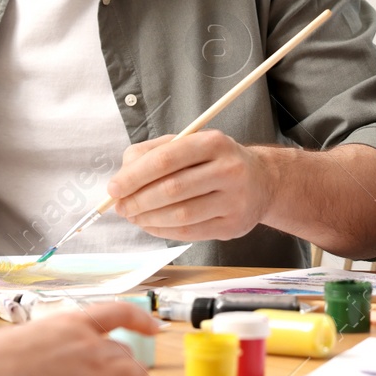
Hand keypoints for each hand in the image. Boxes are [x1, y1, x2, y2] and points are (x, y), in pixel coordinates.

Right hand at [0, 301, 155, 375]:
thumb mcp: (23, 339)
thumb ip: (53, 341)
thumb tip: (59, 352)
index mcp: (69, 323)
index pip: (118, 312)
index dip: (141, 320)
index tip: (155, 327)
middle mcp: (85, 346)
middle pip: (126, 355)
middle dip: (125, 367)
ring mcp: (89, 373)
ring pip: (129, 374)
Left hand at [107, 130, 273, 240]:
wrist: (261, 181)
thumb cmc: (214, 161)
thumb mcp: (189, 144)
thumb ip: (151, 154)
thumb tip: (121, 180)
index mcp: (214, 142)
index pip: (166, 159)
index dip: (134, 176)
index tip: (113, 188)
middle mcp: (228, 169)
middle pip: (172, 189)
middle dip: (138, 200)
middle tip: (121, 207)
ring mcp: (234, 199)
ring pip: (180, 214)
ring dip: (148, 219)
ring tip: (134, 216)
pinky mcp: (233, 225)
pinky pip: (190, 232)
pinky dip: (163, 231)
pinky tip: (152, 225)